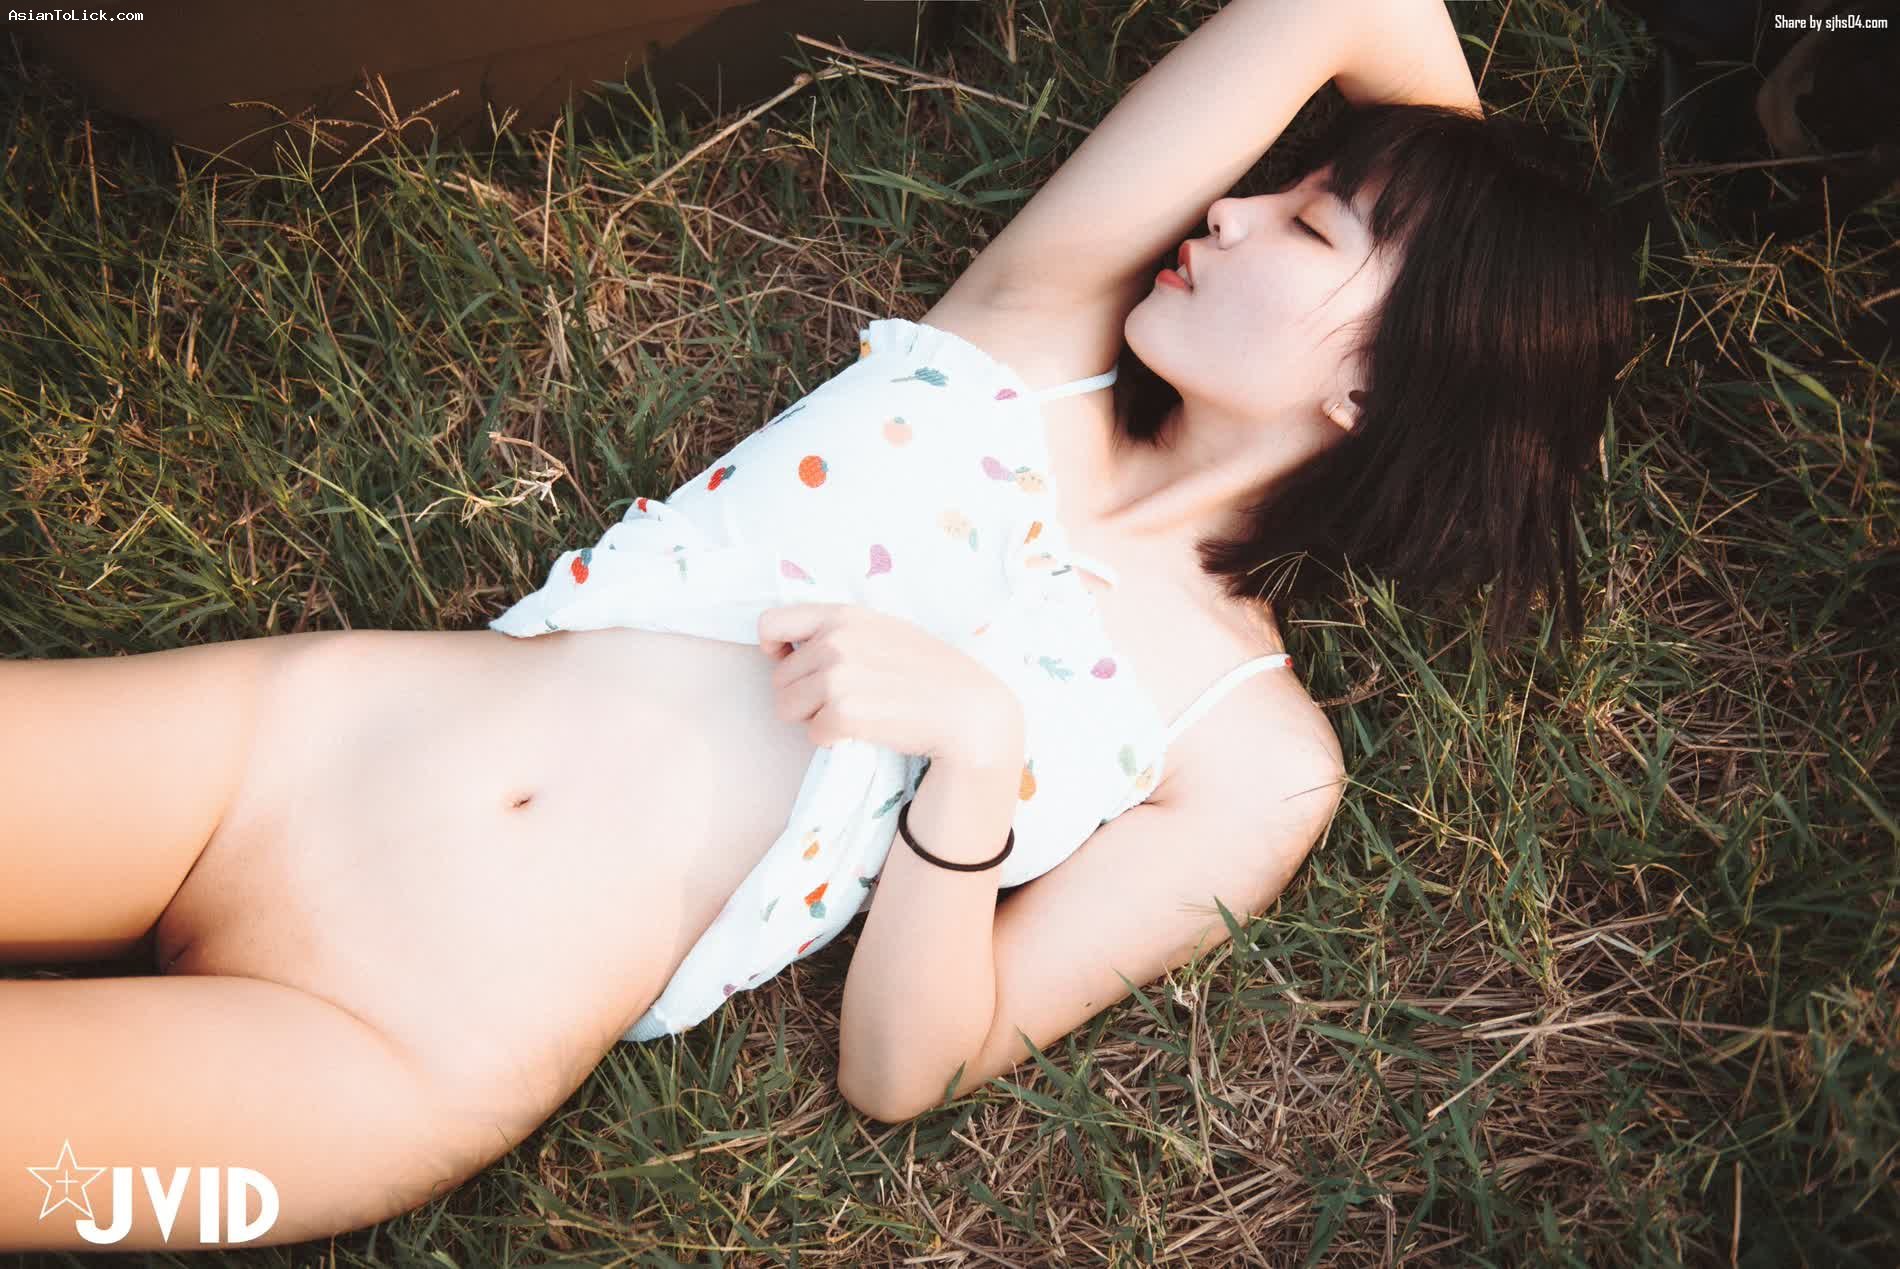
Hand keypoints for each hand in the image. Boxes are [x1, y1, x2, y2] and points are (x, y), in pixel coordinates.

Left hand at [758, 602, 1022, 766]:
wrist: (967, 711)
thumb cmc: (930, 673)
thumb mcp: (886, 631)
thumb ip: (842, 631)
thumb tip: (792, 646)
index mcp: (843, 615)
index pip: (771, 623)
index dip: (773, 648)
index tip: (788, 661)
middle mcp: (835, 641)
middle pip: (779, 678)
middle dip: (802, 694)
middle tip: (842, 700)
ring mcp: (837, 677)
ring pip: (787, 708)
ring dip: (814, 718)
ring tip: (853, 714)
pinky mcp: (843, 713)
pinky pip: (812, 734)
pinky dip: (832, 739)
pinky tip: (863, 731)